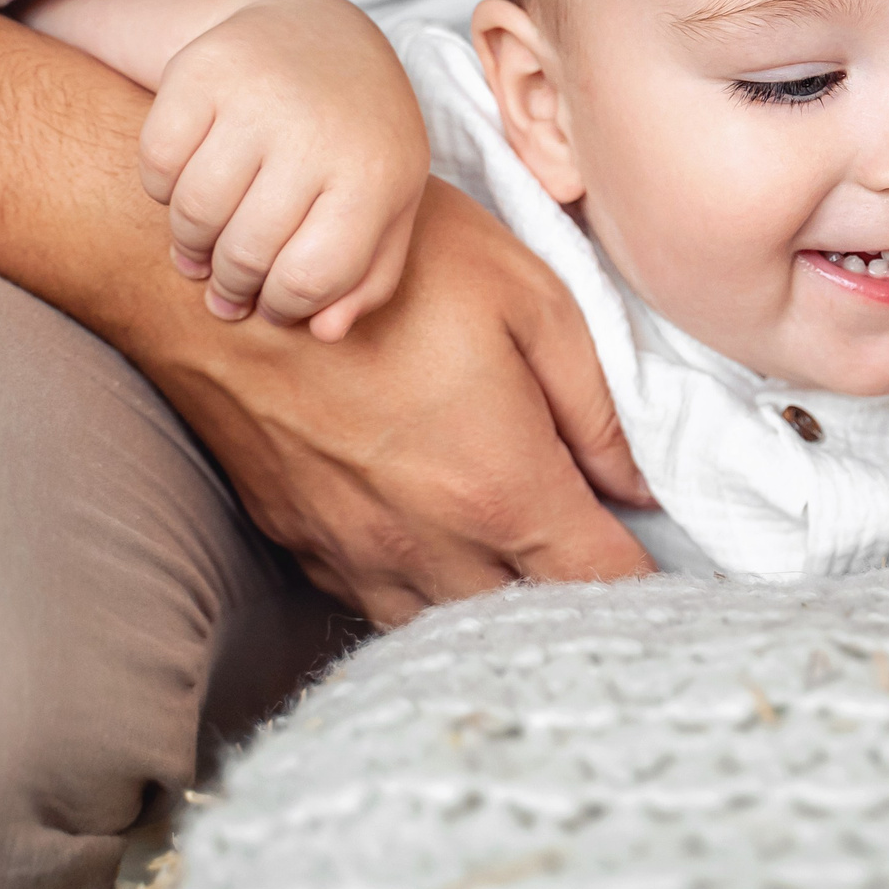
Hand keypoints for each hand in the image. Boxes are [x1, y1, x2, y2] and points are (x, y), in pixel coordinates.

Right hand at [136, 177, 657, 625]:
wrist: (226, 262)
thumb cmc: (385, 263)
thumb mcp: (528, 300)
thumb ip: (596, 404)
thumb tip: (638, 480)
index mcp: (498, 485)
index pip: (597, 582)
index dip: (644, 584)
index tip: (662, 568)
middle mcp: (425, 540)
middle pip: (523, 622)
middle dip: (569, 604)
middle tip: (593, 559)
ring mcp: (351, 548)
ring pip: (443, 625)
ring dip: (490, 605)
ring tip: (517, 560)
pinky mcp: (296, 538)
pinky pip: (372, 596)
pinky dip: (417, 586)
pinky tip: (434, 540)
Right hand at [140, 0, 426, 340]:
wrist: (319, 34)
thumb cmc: (359, 139)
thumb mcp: (389, 204)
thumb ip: (369, 276)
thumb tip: (325, 334)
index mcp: (375, 174)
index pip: (311, 278)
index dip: (283, 307)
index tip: (272, 307)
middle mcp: (317, 132)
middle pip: (247, 252)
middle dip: (231, 287)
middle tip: (226, 292)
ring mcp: (257, 98)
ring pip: (194, 213)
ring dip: (190, 248)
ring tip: (200, 255)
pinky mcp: (200, 71)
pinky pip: (157, 166)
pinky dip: (162, 192)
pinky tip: (186, 194)